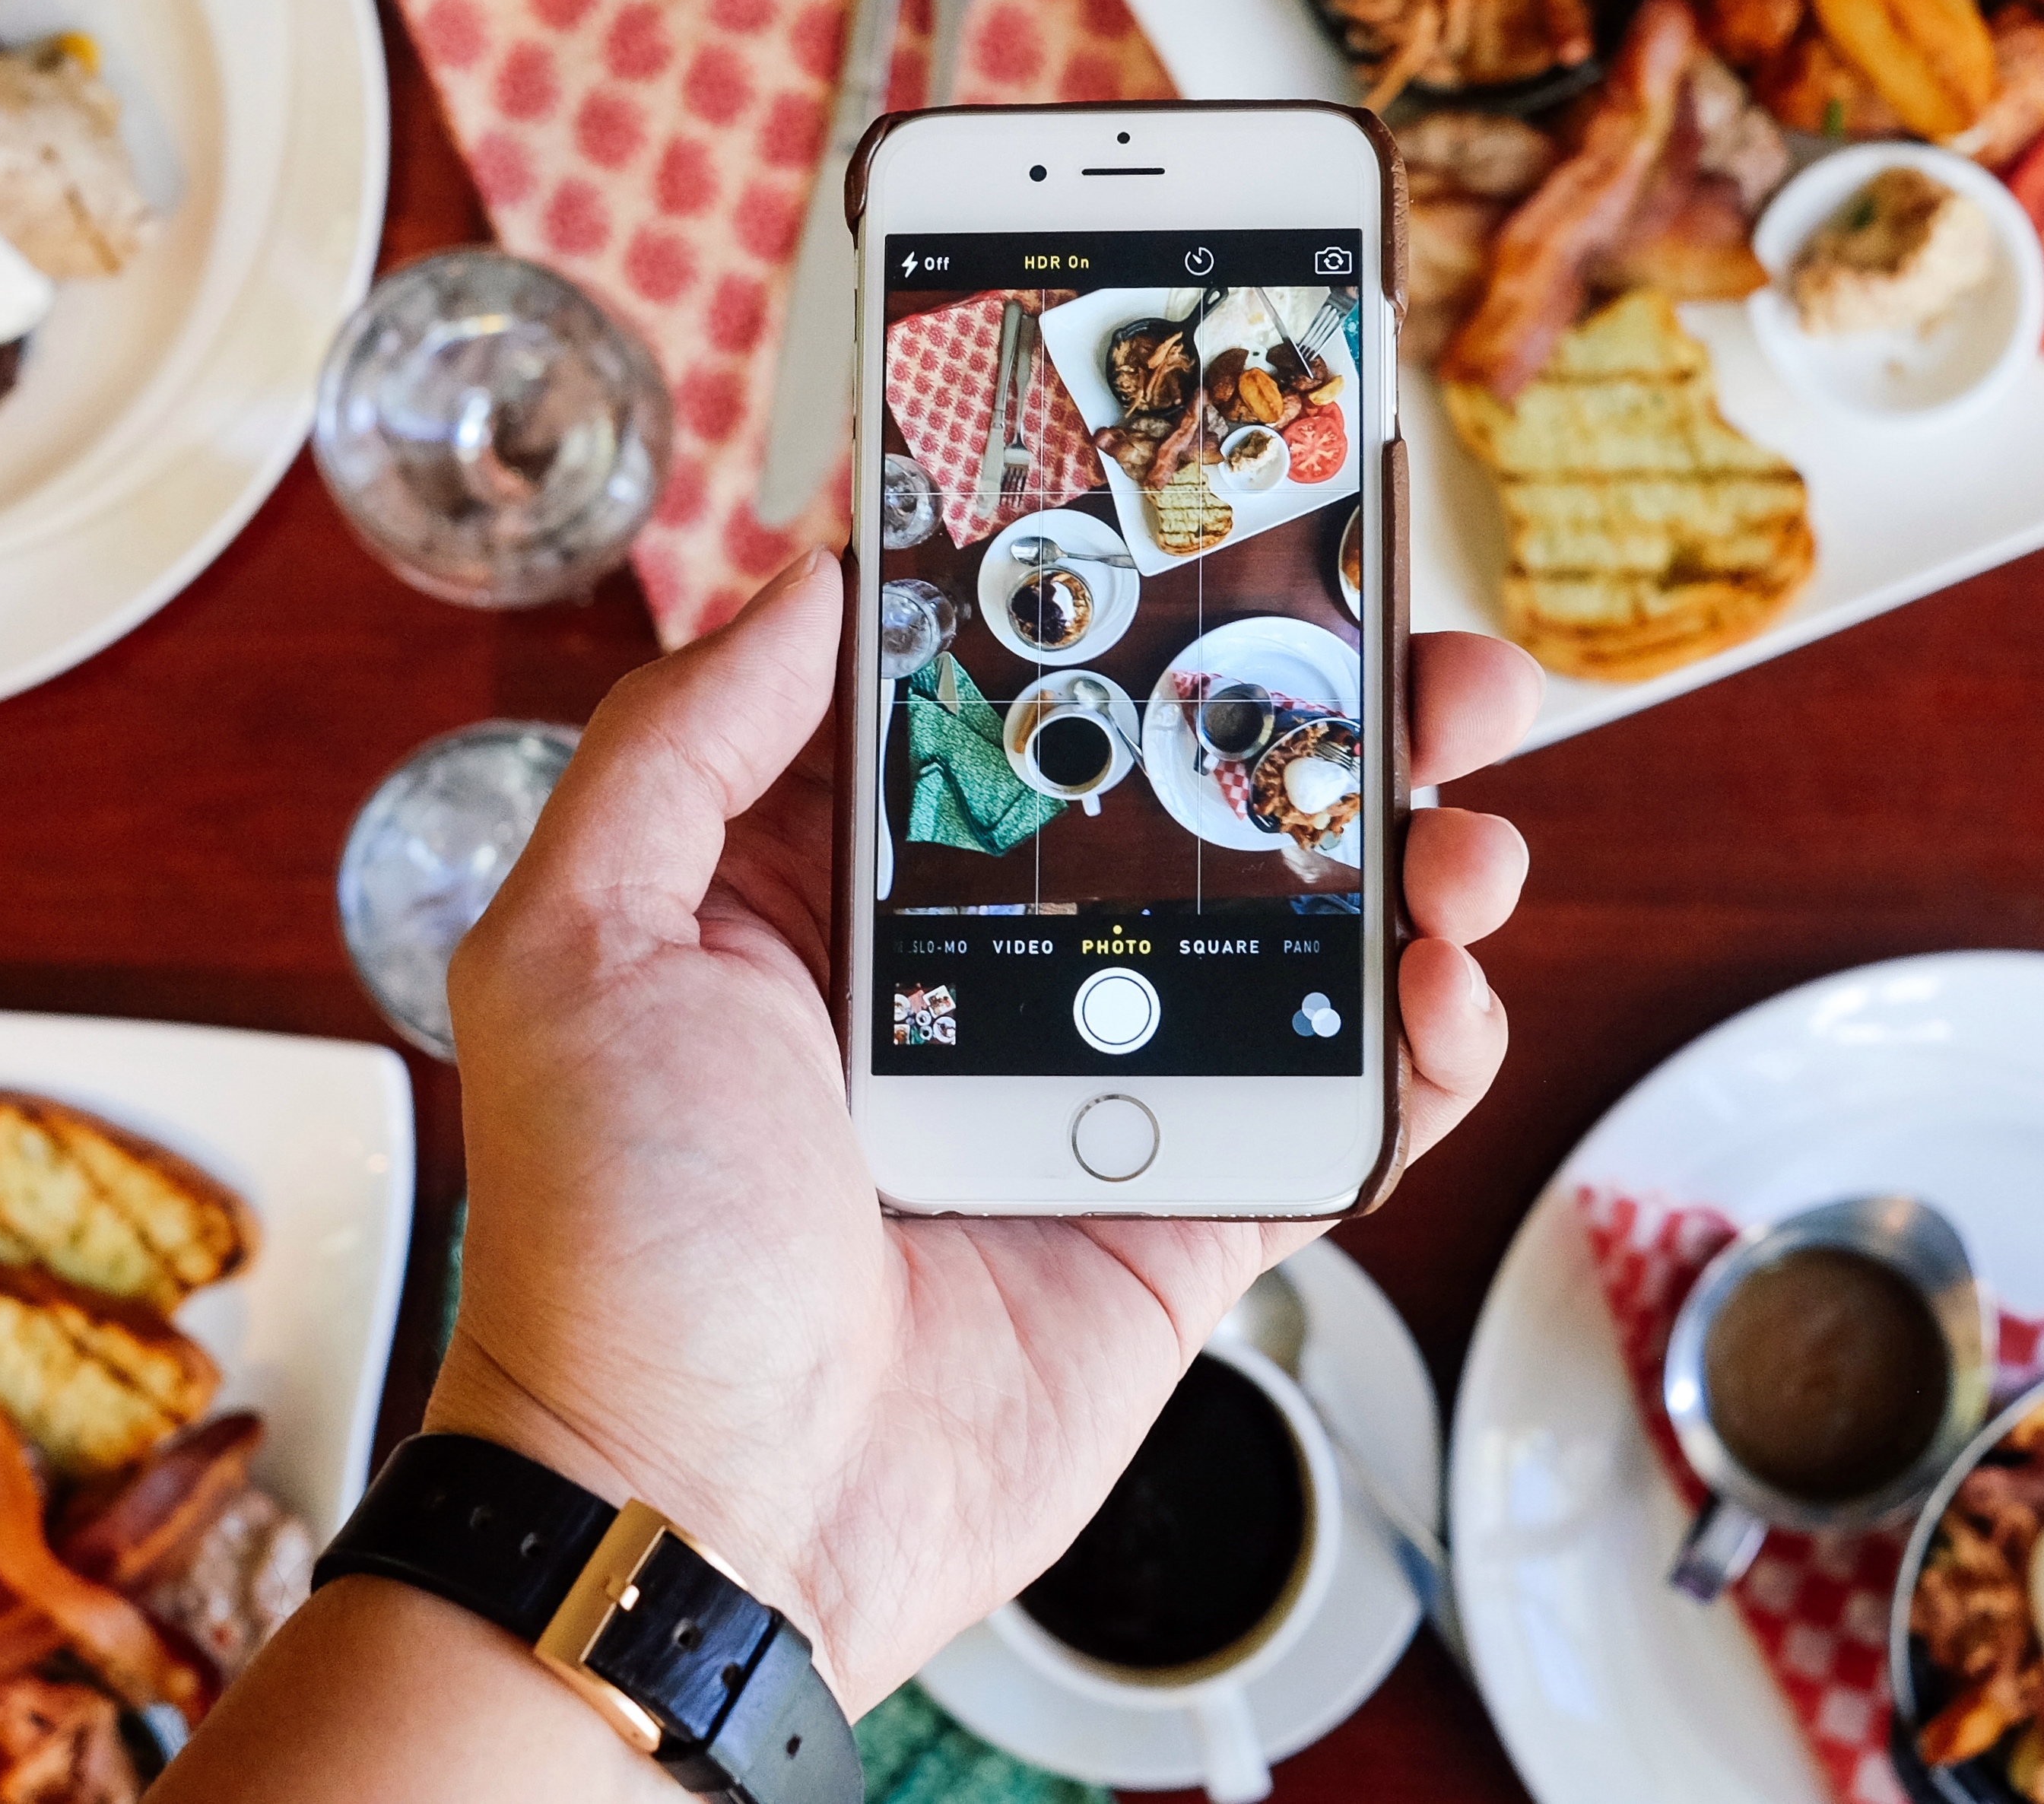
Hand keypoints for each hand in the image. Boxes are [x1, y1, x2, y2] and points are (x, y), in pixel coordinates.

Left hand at [426, 552, 1540, 1707]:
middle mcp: (983, 970)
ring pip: (1298, 940)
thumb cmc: (613, 1238)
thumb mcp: (582, 941)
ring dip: (1405, 865)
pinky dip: (1420, 1048)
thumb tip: (813, 577)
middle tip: (1432, 671)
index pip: (1016, 704)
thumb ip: (683, 742)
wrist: (700, 1509)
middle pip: (1194, 799)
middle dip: (1326, 719)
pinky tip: (1445, 992)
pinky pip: (1336, 1109)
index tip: (1235, 534)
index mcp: (843, 887)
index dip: (1129, 616)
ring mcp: (1101, 1091)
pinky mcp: (1185, 1213)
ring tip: (1461, 834)